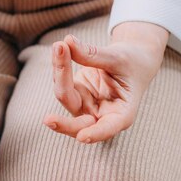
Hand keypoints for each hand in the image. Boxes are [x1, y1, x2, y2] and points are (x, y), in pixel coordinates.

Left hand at [44, 22, 168, 142]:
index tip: (82, 137)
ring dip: (59, 71)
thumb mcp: (118, 57)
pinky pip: (61, 81)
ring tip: (60, 46)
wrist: (132, 59)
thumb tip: (67, 42)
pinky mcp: (74, 92)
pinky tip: (60, 48)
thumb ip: (93, 54)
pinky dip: (59, 64)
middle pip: (77, 123)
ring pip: (64, 95)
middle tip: (48, 120)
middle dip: (63, 122)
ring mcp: (84, 105)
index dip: (95, 134)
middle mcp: (100, 114)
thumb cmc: (132, 62)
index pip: (107, 128)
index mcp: (121, 114)